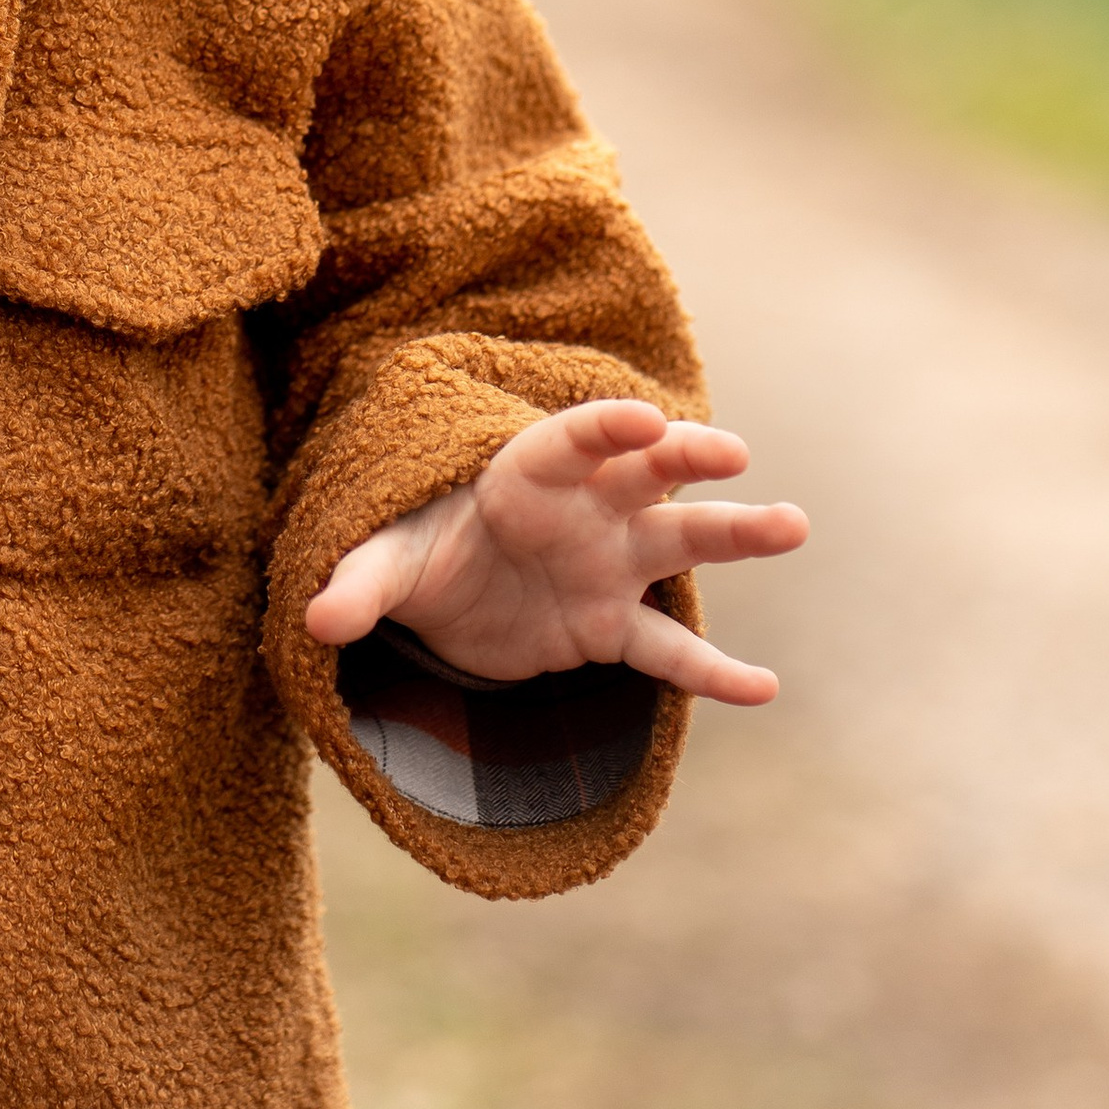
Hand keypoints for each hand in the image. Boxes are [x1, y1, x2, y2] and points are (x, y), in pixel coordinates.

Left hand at [304, 400, 808, 706]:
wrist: (437, 595)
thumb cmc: (416, 548)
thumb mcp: (381, 561)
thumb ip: (356, 583)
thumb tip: (315, 621)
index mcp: (524, 475)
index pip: (570, 440)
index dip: (606, 427)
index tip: (646, 419)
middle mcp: (580, 510)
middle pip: (643, 473)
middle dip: (686, 457)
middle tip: (732, 452)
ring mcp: (607, 565)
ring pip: (680, 543)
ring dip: (735, 532)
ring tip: (793, 524)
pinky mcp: (611, 625)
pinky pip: (668, 649)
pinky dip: (712, 671)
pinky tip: (763, 689)